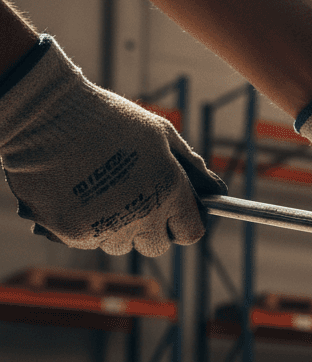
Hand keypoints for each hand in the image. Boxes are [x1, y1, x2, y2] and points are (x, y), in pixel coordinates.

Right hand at [0, 36, 224, 256]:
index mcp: (169, 190)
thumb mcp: (160, 132)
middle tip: (135, 201)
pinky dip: (87, 226)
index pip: (191, 233)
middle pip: (156, 246)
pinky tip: (79, 196)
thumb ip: (190, 164)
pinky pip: (90, 241)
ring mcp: (108, 227)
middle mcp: (143, 215)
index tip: (175, 215)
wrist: (46, 115)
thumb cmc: (108, 119)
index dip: (184, 224)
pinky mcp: (75, 233)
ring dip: (117, 227)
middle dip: (151, 229)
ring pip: (121, 245)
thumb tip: (215, 189)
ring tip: (103, 193)